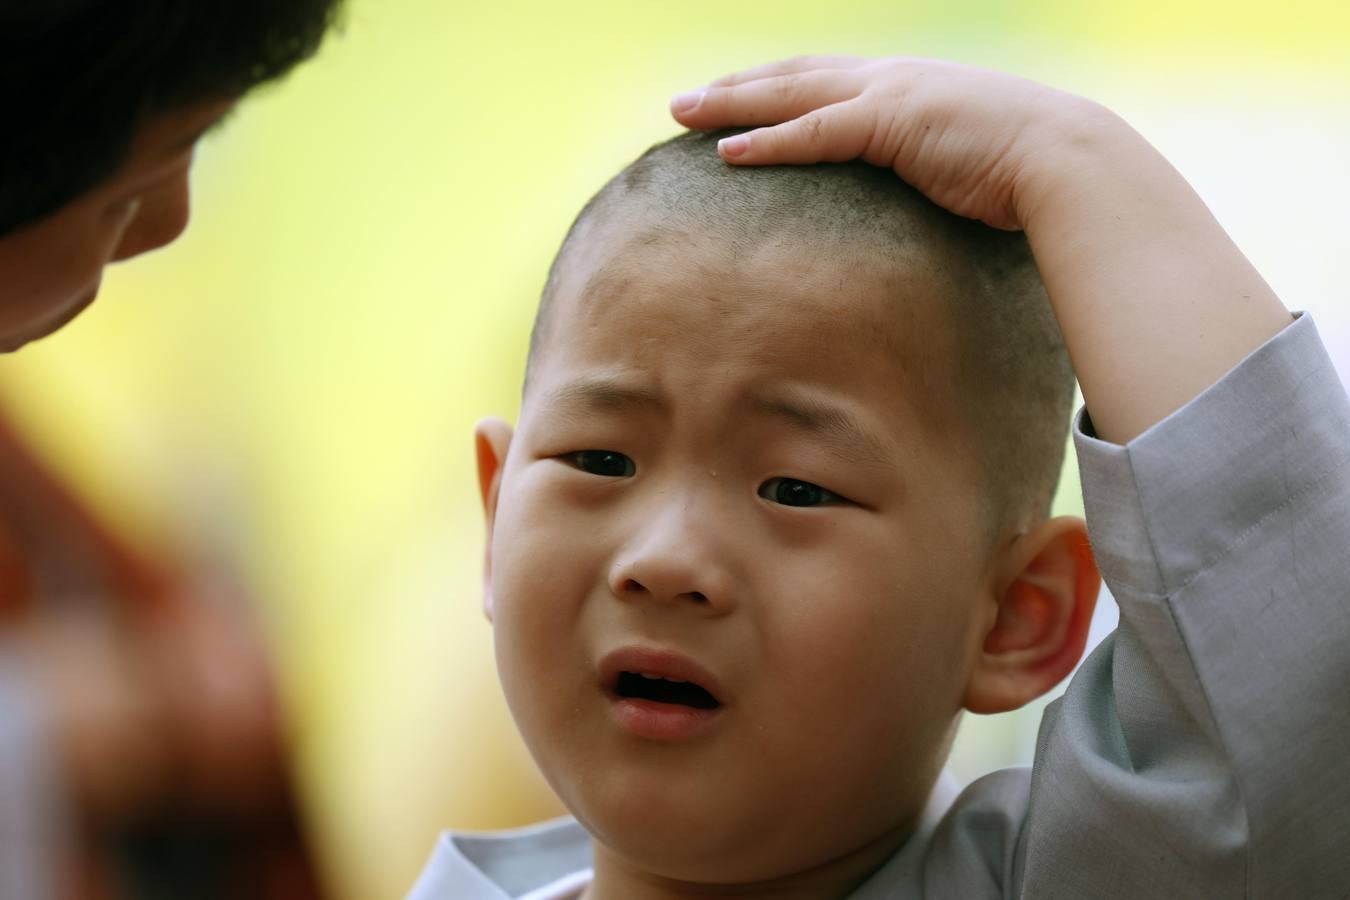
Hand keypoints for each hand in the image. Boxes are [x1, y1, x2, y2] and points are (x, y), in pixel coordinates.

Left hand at [670, 55, 1114, 230]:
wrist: (1067, 160)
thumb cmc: (1024, 171)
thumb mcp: (963, 159)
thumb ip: (925, 167)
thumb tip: (911, 201)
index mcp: (905, 85)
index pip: (822, 81)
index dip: (773, 88)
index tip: (733, 98)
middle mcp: (890, 77)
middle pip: (793, 77)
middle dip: (735, 86)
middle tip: (684, 100)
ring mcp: (890, 94)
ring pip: (791, 94)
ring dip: (733, 103)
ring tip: (684, 113)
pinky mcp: (893, 121)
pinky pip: (815, 132)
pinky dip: (770, 140)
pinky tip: (729, 151)